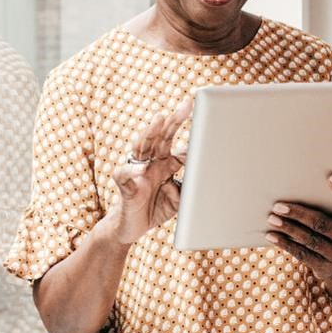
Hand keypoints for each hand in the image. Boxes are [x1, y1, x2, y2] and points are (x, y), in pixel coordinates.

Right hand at [107, 95, 193, 243]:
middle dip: (174, 120)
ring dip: (150, 132)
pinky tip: (142, 167)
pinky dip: (132, 170)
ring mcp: (137, 172)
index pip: (178, 145)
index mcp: (164, 164)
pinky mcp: (125, 185)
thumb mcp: (179, 200)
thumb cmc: (155, 209)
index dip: (192, 136)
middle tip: (187, 104)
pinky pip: (124, 174)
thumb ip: (189, 189)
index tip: (206, 120)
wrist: (130, 229)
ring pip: (142, 146)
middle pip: (161, 137)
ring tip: (159, 118)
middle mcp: (151, 163)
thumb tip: (204, 180)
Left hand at [264, 168, 331, 280]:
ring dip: (288, 229)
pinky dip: (286, 244)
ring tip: (271, 218)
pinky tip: (273, 236)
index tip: (330, 177)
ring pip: (310, 240)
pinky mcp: (328, 270)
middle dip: (299, 214)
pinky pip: (304, 255)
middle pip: (323, 224)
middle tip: (278, 205)